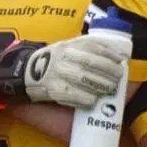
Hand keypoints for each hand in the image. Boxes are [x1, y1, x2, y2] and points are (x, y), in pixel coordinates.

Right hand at [0, 31, 129, 108]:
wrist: (26, 75)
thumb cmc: (54, 62)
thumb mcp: (67, 48)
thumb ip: (86, 49)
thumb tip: (118, 55)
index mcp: (68, 45)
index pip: (92, 45)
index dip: (108, 52)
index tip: (120, 59)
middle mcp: (63, 57)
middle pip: (90, 62)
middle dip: (108, 70)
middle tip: (118, 77)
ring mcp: (57, 73)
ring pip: (83, 78)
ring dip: (100, 84)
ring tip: (110, 89)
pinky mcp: (53, 89)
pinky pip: (72, 94)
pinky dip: (85, 98)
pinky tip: (93, 100)